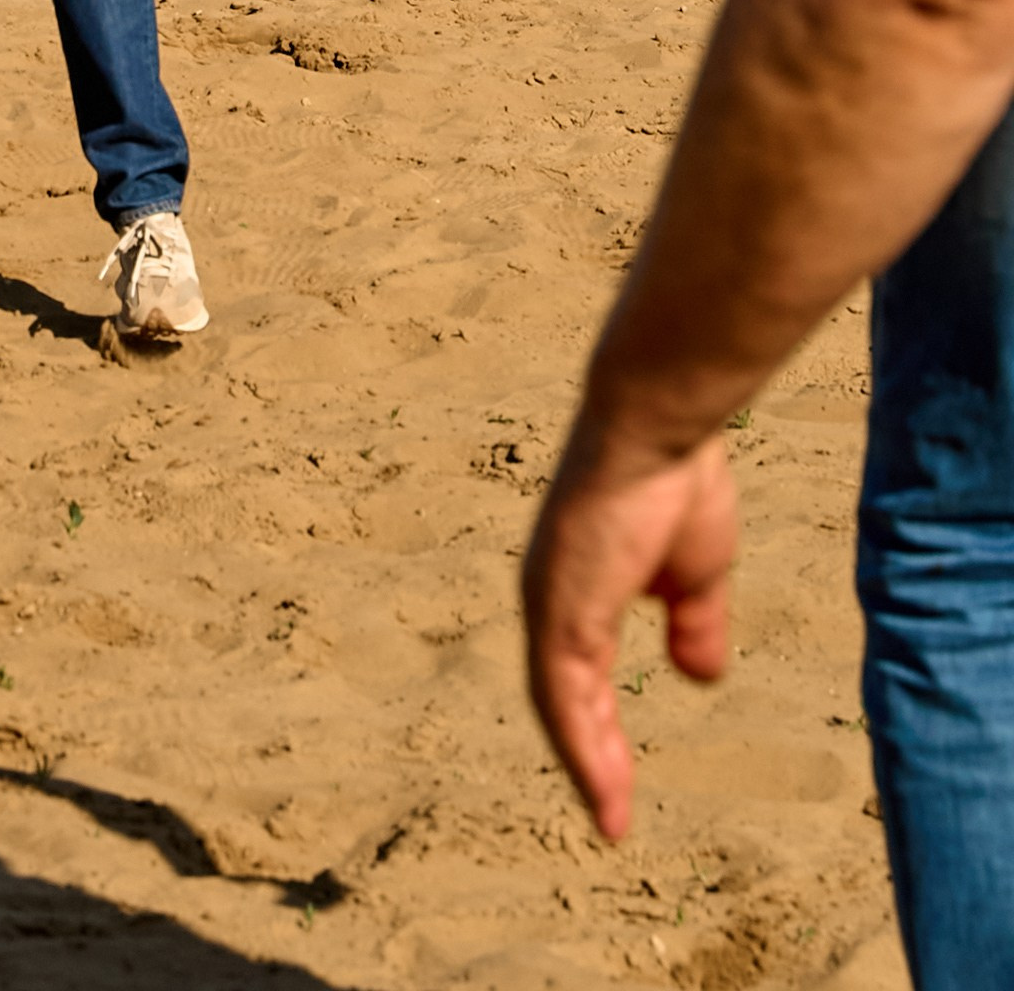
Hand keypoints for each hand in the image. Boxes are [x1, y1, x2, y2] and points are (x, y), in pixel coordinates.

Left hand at [523, 426, 735, 839]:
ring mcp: (549, 600)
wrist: (662, 428)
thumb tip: (698, 676)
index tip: (617, 781)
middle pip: (560, 697)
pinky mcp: (558, 604)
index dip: (596, 729)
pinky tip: (606, 787)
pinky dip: (582, 747)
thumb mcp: (695, 574)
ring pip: (557, 705)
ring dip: (586, 764)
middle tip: (611, 812)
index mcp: (578, 588)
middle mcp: (551, 596)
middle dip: (587, 756)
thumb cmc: (678, 483)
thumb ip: (692, 624)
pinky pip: (563, 693)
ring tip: (611, 819)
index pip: (578, 676)